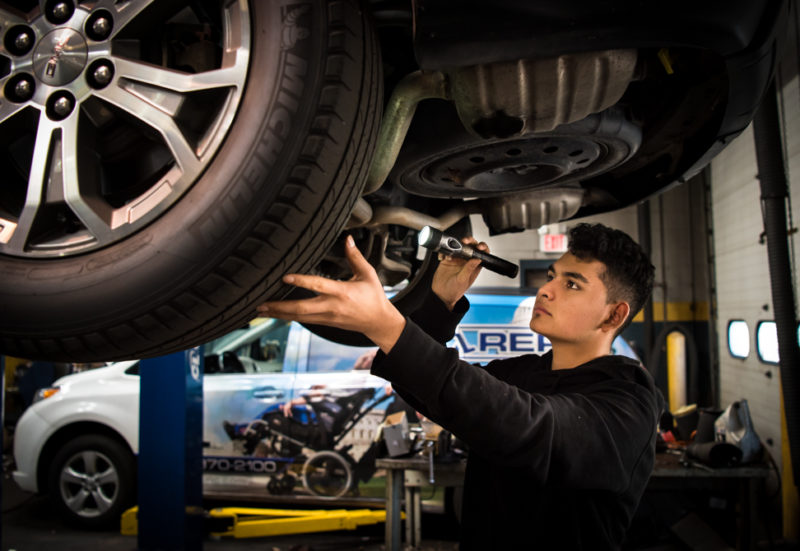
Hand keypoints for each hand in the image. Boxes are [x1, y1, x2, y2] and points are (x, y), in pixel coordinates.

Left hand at [257, 236, 405, 351]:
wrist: (378, 322)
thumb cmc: (374, 297)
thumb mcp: (367, 274)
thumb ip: (355, 256)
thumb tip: (348, 238)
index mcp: (342, 292)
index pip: (318, 285)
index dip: (301, 281)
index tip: (285, 277)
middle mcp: (332, 307)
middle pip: (301, 308)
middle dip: (280, 307)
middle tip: (261, 303)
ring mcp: (327, 317)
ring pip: (299, 317)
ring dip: (279, 313)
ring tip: (260, 309)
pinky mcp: (325, 323)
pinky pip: (303, 320)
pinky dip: (287, 317)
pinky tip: (275, 314)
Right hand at [431, 236, 488, 309]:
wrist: (441, 294)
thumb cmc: (454, 291)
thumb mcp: (463, 280)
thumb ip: (470, 268)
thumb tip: (479, 258)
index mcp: (474, 266)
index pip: (482, 253)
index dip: (482, 247)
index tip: (479, 246)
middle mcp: (466, 261)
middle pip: (471, 246)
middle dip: (469, 241)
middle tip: (465, 241)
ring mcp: (457, 259)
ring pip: (459, 246)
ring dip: (455, 244)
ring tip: (452, 250)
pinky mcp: (447, 259)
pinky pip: (446, 250)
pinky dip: (444, 251)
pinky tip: (444, 257)